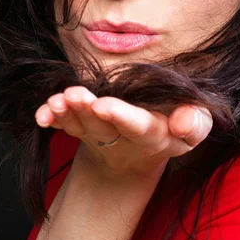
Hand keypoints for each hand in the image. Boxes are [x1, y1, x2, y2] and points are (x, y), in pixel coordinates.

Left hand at [35, 86, 212, 178]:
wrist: (147, 144)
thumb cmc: (176, 123)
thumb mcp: (196, 124)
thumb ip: (196, 122)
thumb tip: (183, 122)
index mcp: (154, 135)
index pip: (139, 126)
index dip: (121, 117)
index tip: (103, 105)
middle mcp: (123, 138)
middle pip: (102, 127)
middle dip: (86, 111)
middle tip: (74, 95)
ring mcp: (99, 135)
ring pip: (80, 126)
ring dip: (67, 113)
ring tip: (58, 100)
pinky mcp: (82, 129)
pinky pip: (64, 125)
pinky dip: (52, 118)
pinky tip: (43, 113)